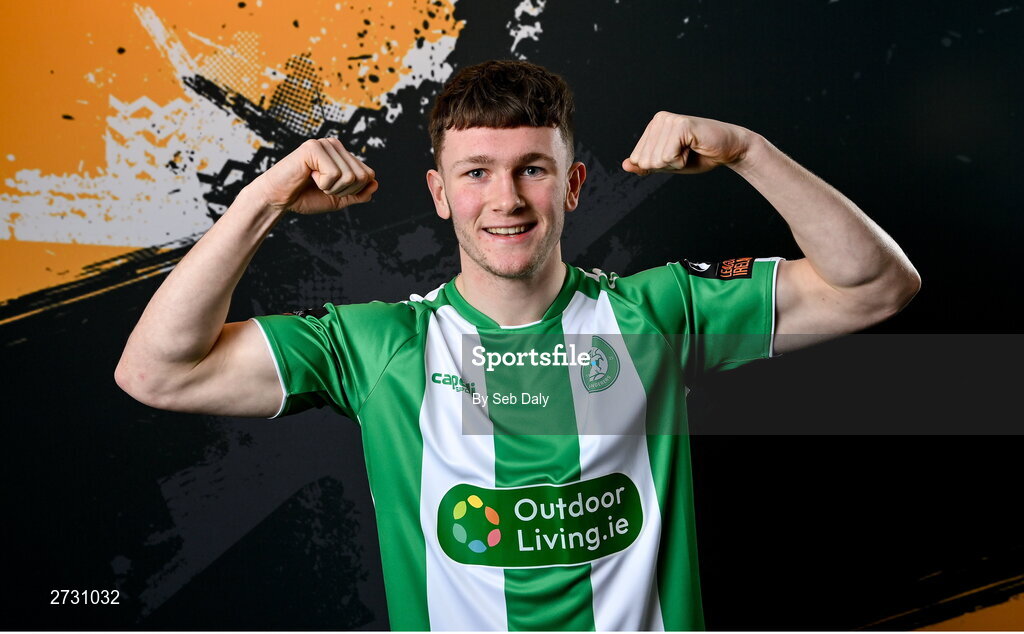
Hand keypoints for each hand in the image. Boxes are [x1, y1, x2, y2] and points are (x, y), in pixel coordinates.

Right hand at [246, 138, 377, 213]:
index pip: (368, 174)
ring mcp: (324, 143)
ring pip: (349, 176)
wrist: (278, 199)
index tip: (332, 189)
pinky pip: (334, 174)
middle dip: (343, 190)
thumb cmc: (305, 197)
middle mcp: (335, 145)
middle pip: (361, 176)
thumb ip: (358, 193)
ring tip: (314, 181)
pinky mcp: (313, 147)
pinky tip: (308, 176)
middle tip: (321, 186)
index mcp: (342, 154)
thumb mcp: (339, 199)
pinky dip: (322, 183)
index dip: (353, 190)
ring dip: (331, 188)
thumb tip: (375, 183)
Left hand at [622, 112, 753, 175]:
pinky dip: (682, 160)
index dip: (658, 166)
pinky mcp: (681, 125)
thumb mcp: (668, 165)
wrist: (729, 149)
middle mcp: (658, 119)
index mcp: (653, 127)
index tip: (676, 156)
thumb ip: (646, 165)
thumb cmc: (700, 156)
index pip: (637, 159)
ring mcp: (669, 120)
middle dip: (666, 165)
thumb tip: (625, 165)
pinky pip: (668, 156)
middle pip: (645, 160)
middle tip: (685, 153)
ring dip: (676, 163)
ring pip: (656, 160)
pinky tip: (694, 147)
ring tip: (690, 149)